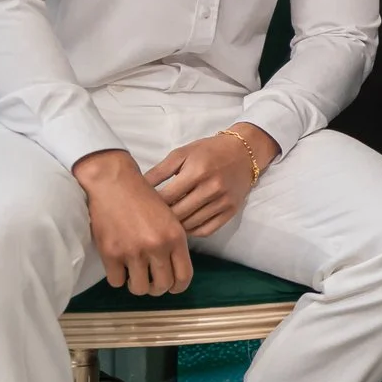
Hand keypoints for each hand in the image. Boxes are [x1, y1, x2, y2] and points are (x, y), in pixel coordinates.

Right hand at [73, 150, 190, 295]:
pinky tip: (119, 267)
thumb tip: (174, 270)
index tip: (171, 287)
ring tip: (134, 274)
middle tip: (150, 281)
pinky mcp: (111, 253)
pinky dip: (118, 278)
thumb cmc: (143, 198)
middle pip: (162, 287)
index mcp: (176, 237)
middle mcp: (157, 247)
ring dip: (137, 285)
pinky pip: (116, 282)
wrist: (114, 183)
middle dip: (156, 288)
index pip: (184, 276)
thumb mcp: (169, 218)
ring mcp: (133, 251)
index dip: (178, 287)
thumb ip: (173, 243)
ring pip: (139, 289)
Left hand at [144, 125, 277, 238]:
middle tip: (150, 219)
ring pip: (191, 225)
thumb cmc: (208, 151)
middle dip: (161, 218)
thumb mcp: (181, 153)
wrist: (244, 152)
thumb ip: (158, 171)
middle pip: (178, 214)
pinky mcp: (231, 211)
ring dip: (175, 226)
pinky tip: (183, 225)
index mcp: (197, 171)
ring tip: (165, 223)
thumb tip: (137, 188)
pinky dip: (192, 231)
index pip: (167, 197)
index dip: (151, 205)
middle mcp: (212, 188)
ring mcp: (223, 202)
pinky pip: (207, 230)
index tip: (142, 207)